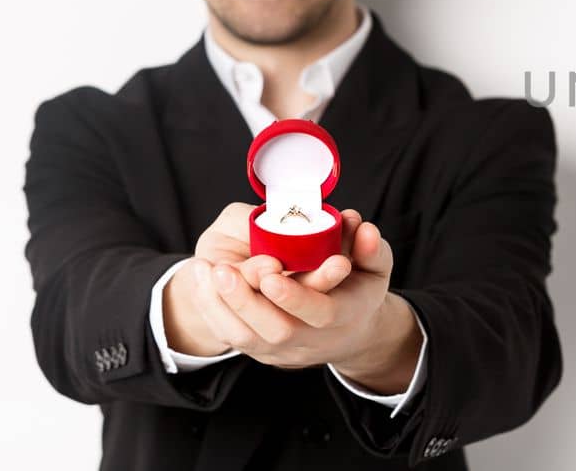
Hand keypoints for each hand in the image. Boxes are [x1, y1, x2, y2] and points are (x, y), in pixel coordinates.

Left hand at [196, 210, 419, 387]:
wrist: (348, 333)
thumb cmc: (359, 290)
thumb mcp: (376, 267)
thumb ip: (371, 245)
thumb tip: (357, 223)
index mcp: (345, 316)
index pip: (319, 313)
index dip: (294, 296)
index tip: (270, 271)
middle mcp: (313, 341)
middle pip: (276, 331)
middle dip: (245, 301)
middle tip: (222, 269)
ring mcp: (285, 352)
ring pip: (246, 338)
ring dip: (219, 305)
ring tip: (202, 269)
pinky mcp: (262, 353)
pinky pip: (231, 338)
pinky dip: (211, 310)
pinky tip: (200, 281)